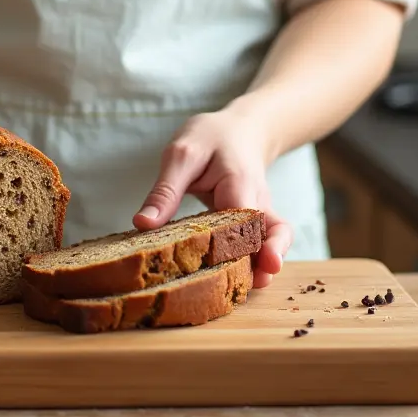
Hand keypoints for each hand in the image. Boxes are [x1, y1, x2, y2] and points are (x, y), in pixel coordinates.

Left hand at [132, 109, 292, 288]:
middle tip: (256, 282)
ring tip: (253, 286)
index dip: (247, 243)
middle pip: (272, 233)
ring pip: (275, 239)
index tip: (248, 265)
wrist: (239, 130)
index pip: (247, 217)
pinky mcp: (256, 223)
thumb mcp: (181, 154)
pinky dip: (259, 260)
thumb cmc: (210, 137)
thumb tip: (142, 224)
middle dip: (268, 258)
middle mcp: (258, 200)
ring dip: (268, 263)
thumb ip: (166, 191)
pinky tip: (238, 278)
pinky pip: (265, 242)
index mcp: (238, 182)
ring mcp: (261, 213)